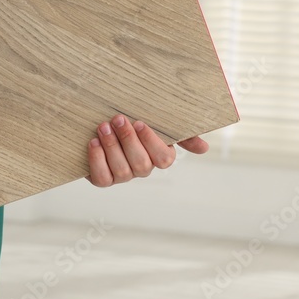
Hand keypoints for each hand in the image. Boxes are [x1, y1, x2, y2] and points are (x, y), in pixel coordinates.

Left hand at [87, 115, 208, 186]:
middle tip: (118, 119)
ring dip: (112, 147)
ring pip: (122, 170)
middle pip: (141, 164)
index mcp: (160, 156)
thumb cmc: (135, 121)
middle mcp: (142, 169)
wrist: (105, 124)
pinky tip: (94, 142)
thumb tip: (204, 148)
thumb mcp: (159, 122)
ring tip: (103, 127)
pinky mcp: (103, 179)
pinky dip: (97, 160)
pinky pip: (102, 178)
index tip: (140, 122)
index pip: (164, 159)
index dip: (151, 142)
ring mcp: (123, 176)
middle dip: (128, 140)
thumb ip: (182, 134)